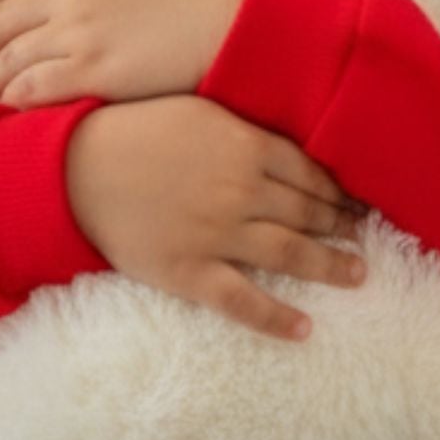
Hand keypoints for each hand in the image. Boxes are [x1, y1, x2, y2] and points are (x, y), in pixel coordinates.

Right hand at [66, 95, 368, 341]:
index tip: (357, 199)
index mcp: (246, 146)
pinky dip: (276, 318)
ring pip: (290, 254)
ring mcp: (218, 234)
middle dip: (341, 224)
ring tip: (358, 274)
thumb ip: (243, 128)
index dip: (338, 189)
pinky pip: (242, 301)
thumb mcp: (197, 110)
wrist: (75, 167)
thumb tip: (284, 143)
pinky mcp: (190, 271)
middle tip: (364, 233)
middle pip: (308, 212)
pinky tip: (305, 329)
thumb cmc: (134, 129)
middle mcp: (242, 191)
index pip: (310, 172)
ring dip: (331, 266)